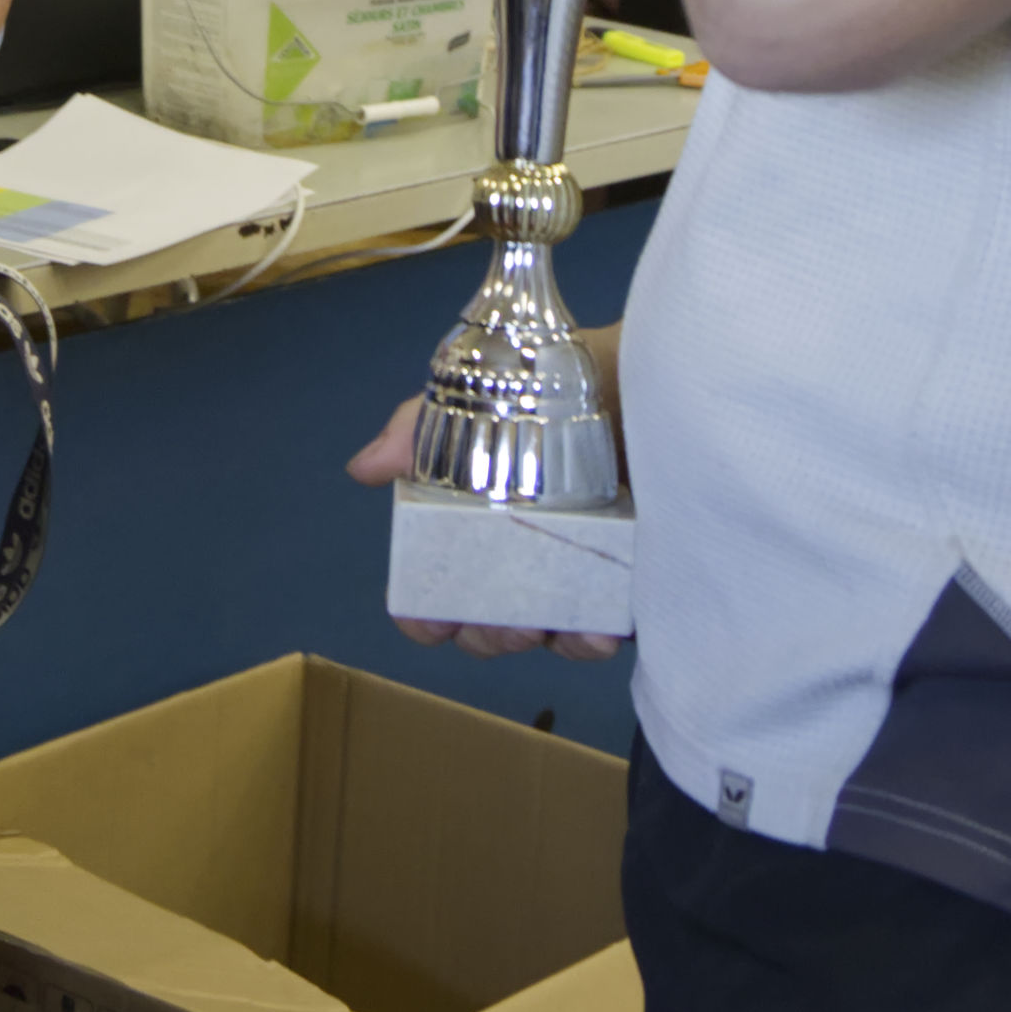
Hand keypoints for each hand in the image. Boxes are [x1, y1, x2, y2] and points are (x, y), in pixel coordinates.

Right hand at [346, 394, 628, 659]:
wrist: (649, 370)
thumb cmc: (559, 382)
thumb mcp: (482, 396)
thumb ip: (418, 432)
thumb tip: (361, 469)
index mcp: (479, 524)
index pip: (440, 591)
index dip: (427, 616)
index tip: (430, 621)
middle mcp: (523, 555)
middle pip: (487, 625)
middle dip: (487, 636)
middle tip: (503, 622)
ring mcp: (575, 570)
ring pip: (543, 636)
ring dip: (537, 642)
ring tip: (543, 624)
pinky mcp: (627, 578)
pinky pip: (605, 625)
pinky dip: (595, 637)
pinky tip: (598, 629)